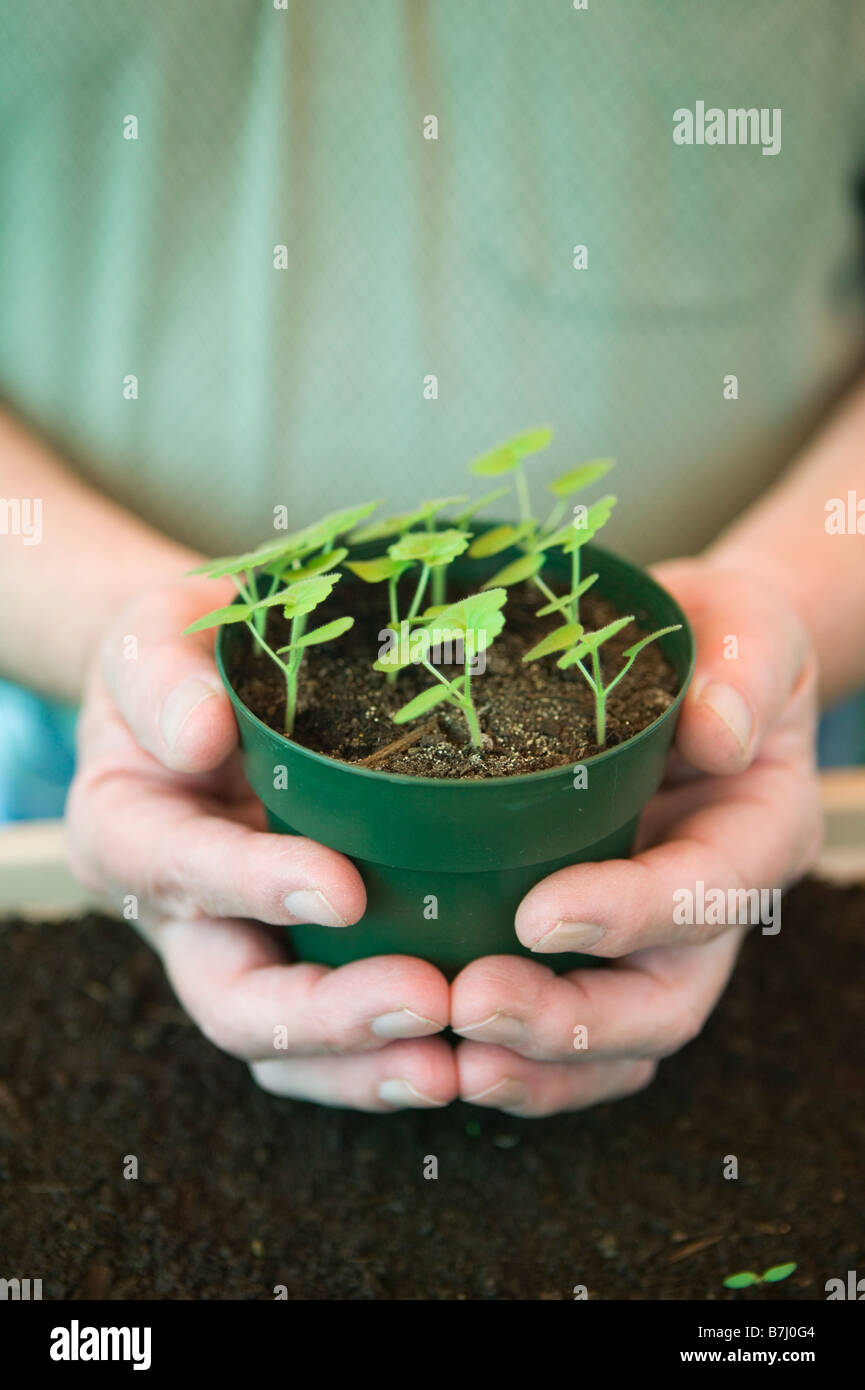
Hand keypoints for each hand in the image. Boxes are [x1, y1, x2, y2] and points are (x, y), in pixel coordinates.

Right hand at [66, 577, 455, 1110]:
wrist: (214, 690)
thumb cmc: (188, 656)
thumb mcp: (154, 633)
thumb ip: (160, 674)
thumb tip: (198, 736)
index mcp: (127, 829)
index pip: (178, 869)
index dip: (253, 887)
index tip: (344, 890)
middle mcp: (176, 913)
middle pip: (231, 999)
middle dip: (328, 1015)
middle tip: (426, 1000)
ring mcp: (241, 948)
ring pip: (283, 1048)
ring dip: (366, 1064)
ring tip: (454, 1065)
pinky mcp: (301, 961)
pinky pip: (333, 1041)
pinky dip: (387, 1058)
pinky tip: (463, 1056)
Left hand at [450, 559, 821, 1115]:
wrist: (686, 663)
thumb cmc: (714, 639)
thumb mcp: (745, 624)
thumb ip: (743, 665)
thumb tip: (717, 735)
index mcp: (756, 829)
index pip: (707, 890)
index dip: (630, 914)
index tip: (540, 915)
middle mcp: (713, 905)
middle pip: (664, 1001)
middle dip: (571, 1020)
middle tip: (473, 1004)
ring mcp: (655, 939)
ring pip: (617, 1042)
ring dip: (538, 1062)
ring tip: (453, 1058)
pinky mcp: (598, 950)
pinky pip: (572, 1036)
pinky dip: (520, 1060)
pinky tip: (447, 1054)